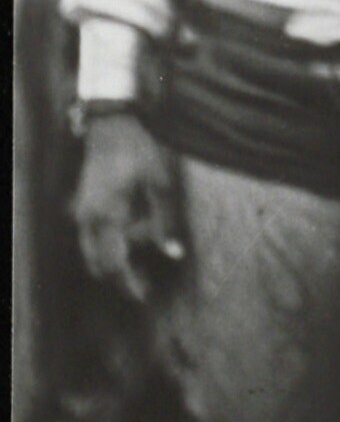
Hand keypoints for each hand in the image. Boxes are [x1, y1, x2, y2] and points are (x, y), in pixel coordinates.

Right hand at [72, 112, 183, 303]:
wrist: (111, 124)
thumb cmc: (139, 151)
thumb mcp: (161, 185)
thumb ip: (165, 222)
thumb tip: (174, 254)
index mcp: (109, 216)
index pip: (114, 264)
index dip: (129, 285)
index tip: (145, 296)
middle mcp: (89, 219)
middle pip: (99, 265)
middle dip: (120, 279)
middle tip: (144, 286)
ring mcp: (83, 212)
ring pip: (91, 254)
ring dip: (111, 265)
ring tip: (138, 269)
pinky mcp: (83, 205)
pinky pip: (89, 239)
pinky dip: (105, 249)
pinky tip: (128, 244)